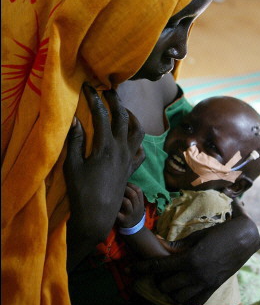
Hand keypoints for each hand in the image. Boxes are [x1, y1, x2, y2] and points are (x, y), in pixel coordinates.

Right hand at [64, 83, 144, 267]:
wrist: (97, 216)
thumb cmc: (81, 192)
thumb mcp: (73, 166)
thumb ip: (75, 141)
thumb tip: (75, 119)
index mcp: (105, 147)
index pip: (101, 115)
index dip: (94, 99)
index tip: (88, 88)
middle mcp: (121, 149)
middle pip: (123, 118)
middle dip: (116, 101)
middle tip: (108, 91)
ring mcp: (129, 159)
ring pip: (138, 131)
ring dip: (132, 117)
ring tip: (123, 111)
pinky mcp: (132, 169)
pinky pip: (141, 151)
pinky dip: (137, 141)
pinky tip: (131, 138)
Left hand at [117, 183, 144, 227]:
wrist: (133, 229)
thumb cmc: (133, 212)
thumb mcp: (137, 205)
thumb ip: (133, 196)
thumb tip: (123, 181)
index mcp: (140, 203)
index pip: (139, 190)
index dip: (131, 185)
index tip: (124, 183)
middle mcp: (137, 208)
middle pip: (133, 195)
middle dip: (125, 189)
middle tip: (117, 186)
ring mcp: (130, 214)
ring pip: (127, 202)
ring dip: (120, 197)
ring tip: (114, 195)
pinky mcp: (123, 220)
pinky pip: (118, 213)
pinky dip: (114, 208)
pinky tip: (110, 204)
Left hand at [133, 203, 259, 304]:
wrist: (243, 238)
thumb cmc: (218, 233)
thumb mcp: (196, 237)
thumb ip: (179, 246)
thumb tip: (164, 250)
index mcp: (189, 258)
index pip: (158, 266)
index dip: (142, 268)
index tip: (130, 269)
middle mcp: (195, 274)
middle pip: (165, 285)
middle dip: (157, 280)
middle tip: (157, 273)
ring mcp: (205, 283)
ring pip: (178, 297)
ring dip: (170, 290)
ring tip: (169, 281)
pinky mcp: (213, 288)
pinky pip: (195, 301)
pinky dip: (186, 298)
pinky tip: (183, 289)